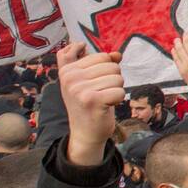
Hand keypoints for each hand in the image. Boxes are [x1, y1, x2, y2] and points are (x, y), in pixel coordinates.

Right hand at [58, 42, 125, 166]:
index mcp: (67, 70)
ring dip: (116, 90)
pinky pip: (120, 91)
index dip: (107, 70)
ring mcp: (79, 89)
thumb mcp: (87, 81)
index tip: (95, 84)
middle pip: (112, 66)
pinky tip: (107, 106)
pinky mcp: (92, 100)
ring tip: (103, 100)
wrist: (85, 133)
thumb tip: (117, 54)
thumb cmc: (89, 104)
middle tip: (101, 94)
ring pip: (118, 78)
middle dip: (113, 80)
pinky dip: (118, 99)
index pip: (103, 56)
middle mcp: (69, 78)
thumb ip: (100, 63)